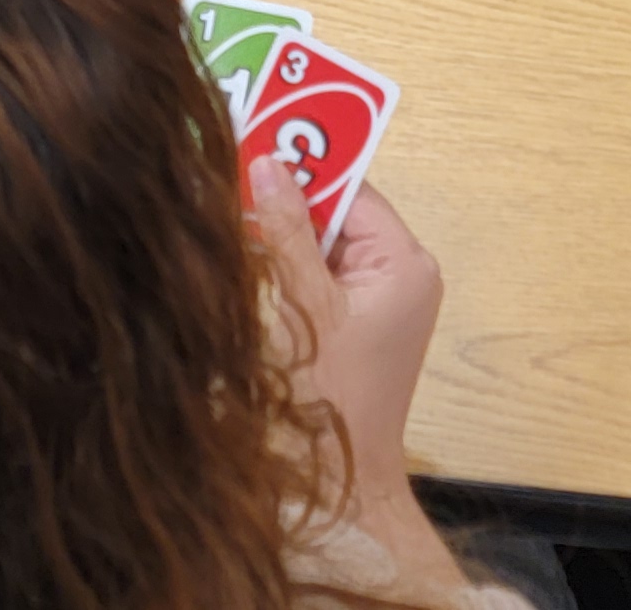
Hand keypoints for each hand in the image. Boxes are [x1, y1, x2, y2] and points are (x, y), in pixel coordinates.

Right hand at [246, 157, 441, 501]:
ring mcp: (380, 301)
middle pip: (335, 213)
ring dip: (278, 236)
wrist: (340, 485)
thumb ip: (285, 233)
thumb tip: (267, 162)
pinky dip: (284, 269)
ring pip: (321, 244)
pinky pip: (318, 276)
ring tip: (226, 220)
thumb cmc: (329, 401)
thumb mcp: (302, 308)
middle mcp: (401, 274)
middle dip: (284, 203)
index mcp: (404, 263)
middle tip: (226, 181)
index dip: (301, 168)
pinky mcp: (356, 324)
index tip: (250, 144)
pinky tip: (244, 264)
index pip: (350, 188)